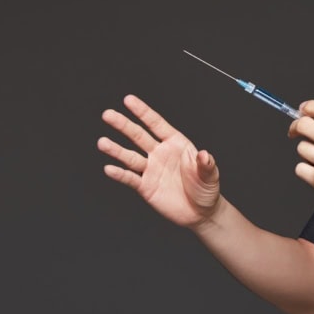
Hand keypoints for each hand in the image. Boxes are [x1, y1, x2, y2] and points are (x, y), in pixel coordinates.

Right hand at [97, 94, 219, 227]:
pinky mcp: (146, 187)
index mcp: (176, 144)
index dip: (143, 112)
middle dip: (123, 125)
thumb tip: (204, 155)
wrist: (200, 212)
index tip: (128, 100)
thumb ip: (206, 164)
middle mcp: (160, 154)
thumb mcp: (210, 175)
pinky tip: (109, 168)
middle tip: (107, 114)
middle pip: (138, 136)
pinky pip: (130, 178)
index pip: (156, 124)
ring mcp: (151, 169)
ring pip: (130, 156)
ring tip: (102, 142)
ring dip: (116, 150)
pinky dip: (120, 174)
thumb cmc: (207, 189)